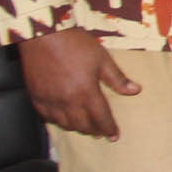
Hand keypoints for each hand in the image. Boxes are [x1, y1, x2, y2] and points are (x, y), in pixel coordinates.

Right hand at [19, 28, 140, 138]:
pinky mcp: (35, 95)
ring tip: (84, 127)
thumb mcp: (102, 59)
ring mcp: (49, 100)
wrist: (43, 35)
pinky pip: (46, 116)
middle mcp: (66, 101)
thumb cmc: (75, 44)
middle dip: (93, 131)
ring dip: (76, 127)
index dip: (109, 128)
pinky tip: (62, 119)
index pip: (100, 117)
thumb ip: (117, 78)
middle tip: (101, 133)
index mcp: (85, 92)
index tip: (114, 136)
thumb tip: (135, 91)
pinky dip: (56, 121)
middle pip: (82, 124)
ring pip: (63, 123)